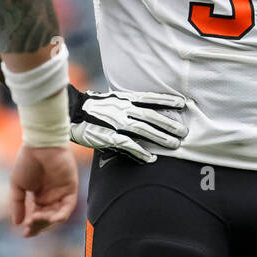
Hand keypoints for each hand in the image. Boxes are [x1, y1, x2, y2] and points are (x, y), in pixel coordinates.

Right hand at [9, 145, 77, 237]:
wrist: (39, 145)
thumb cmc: (27, 161)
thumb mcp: (17, 185)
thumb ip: (17, 204)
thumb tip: (17, 223)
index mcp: (39, 196)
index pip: (37, 216)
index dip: (32, 226)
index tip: (24, 233)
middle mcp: (51, 196)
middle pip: (47, 219)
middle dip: (38, 226)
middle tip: (29, 227)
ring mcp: (61, 193)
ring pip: (58, 215)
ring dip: (48, 221)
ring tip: (36, 219)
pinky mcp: (71, 188)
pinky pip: (68, 206)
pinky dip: (61, 214)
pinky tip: (52, 218)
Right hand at [69, 87, 186, 163]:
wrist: (72, 113)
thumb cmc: (93, 107)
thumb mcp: (113, 99)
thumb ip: (128, 103)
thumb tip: (144, 107)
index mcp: (125, 99)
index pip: (150, 98)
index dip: (166, 101)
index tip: (182, 103)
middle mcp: (123, 109)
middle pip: (151, 116)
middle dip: (169, 123)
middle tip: (184, 131)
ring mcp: (117, 123)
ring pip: (144, 130)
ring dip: (160, 138)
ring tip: (175, 144)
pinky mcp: (110, 136)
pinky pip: (129, 145)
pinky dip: (141, 152)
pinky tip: (152, 158)